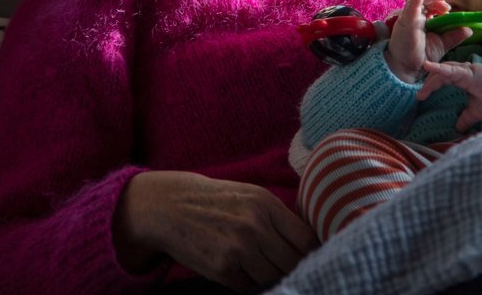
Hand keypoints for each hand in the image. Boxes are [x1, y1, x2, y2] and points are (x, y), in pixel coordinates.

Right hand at [113, 171, 318, 291]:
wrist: (170, 207)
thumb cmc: (216, 201)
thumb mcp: (250, 195)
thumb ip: (278, 217)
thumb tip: (310, 244)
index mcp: (265, 204)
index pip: (306, 239)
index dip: (312, 252)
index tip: (311, 255)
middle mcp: (254, 226)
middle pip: (293, 262)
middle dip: (292, 267)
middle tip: (284, 264)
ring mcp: (238, 250)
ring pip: (273, 277)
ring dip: (270, 275)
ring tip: (258, 263)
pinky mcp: (223, 270)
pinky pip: (250, 286)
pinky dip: (248, 281)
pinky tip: (239, 268)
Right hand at [384, 0, 469, 82]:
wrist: (408, 69)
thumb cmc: (422, 56)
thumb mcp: (442, 44)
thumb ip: (454, 36)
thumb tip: (469, 29)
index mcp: (424, 22)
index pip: (433, 8)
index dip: (442, 6)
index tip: (450, 11)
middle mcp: (416, 17)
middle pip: (427, 1)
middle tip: (448, 3)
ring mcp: (410, 17)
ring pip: (420, 0)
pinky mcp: (406, 19)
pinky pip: (412, 4)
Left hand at [416, 60, 481, 131]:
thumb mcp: (477, 112)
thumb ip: (466, 118)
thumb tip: (458, 130)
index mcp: (463, 79)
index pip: (442, 79)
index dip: (431, 86)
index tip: (421, 97)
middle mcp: (463, 73)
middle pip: (440, 75)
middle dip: (428, 85)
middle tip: (419, 96)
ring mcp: (466, 71)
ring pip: (444, 72)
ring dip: (431, 80)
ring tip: (422, 92)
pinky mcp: (471, 73)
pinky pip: (452, 70)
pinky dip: (440, 69)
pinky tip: (428, 66)